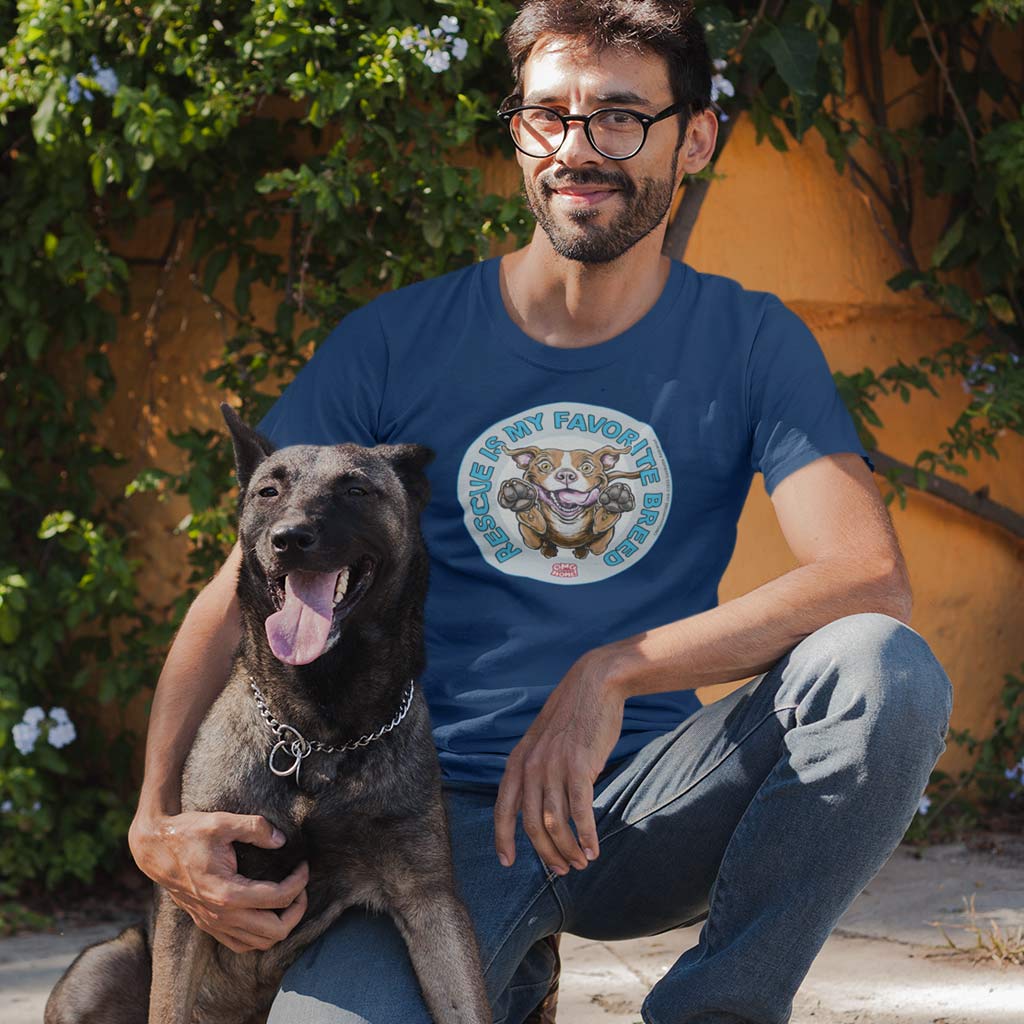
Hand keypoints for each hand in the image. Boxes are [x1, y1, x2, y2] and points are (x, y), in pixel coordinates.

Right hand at [129, 809, 307, 952]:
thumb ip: (255, 828)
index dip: (299, 882)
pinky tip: (266, 911)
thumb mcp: (222, 822)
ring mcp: (213, 924)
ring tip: (289, 899)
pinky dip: (260, 934)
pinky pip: (241, 944)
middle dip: (297, 909)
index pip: (278, 898)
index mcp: (227, 892)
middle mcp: (221, 915)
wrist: (155, 849)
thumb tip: (281, 840)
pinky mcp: (207, 924)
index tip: (304, 864)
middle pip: (275, 931)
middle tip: (301, 886)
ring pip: (259, 944)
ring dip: (281, 924)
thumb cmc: (188, 833)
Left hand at [494, 649, 626, 874]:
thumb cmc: (572, 717)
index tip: (507, 861)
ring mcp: (554, 766)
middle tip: (561, 870)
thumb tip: (539, 807)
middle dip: (546, 853)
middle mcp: (531, 766)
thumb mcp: (543, 742)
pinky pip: (580, 812)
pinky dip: (587, 836)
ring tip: (580, 863)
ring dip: (568, 850)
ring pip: (555, 823)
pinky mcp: (579, 766)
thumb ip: (536, 771)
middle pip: (532, 825)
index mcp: (518, 761)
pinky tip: (593, 849)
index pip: (503, 809)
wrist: (594, 684)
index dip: (503, 838)